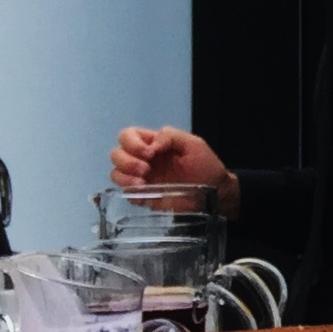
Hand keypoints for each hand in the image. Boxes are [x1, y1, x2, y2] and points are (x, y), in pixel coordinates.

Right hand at [111, 126, 239, 217]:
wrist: (216, 192)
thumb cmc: (206, 165)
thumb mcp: (193, 144)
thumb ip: (171, 137)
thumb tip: (151, 144)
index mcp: (152, 144)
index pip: (128, 136)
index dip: (132, 143)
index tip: (149, 153)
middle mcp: (142, 159)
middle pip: (116, 154)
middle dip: (127, 161)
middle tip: (146, 170)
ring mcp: (141, 178)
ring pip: (116, 173)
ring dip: (124, 176)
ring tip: (142, 183)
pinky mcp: (144, 196)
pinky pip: (125, 193)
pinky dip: (129, 192)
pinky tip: (143, 194)